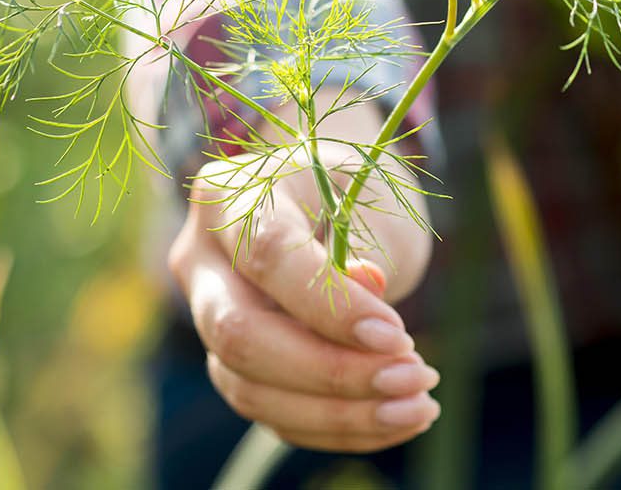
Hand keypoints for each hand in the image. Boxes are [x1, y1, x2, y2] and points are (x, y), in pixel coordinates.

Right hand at [168, 139, 439, 452]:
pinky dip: (340, 428)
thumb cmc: (353, 191)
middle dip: (331, 372)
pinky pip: (274, 415)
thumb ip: (364, 242)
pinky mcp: (232, 366)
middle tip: (413, 376)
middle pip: (240, 336)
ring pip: (251, 390)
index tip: (396, 335)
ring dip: (342, 414)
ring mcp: (208, 319)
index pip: (269, 258)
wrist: (331, 201)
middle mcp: (201, 261)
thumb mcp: (367, 196)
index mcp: (230, 197)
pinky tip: (399, 419)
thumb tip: (369, 298)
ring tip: (419, 406)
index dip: (331, 307)